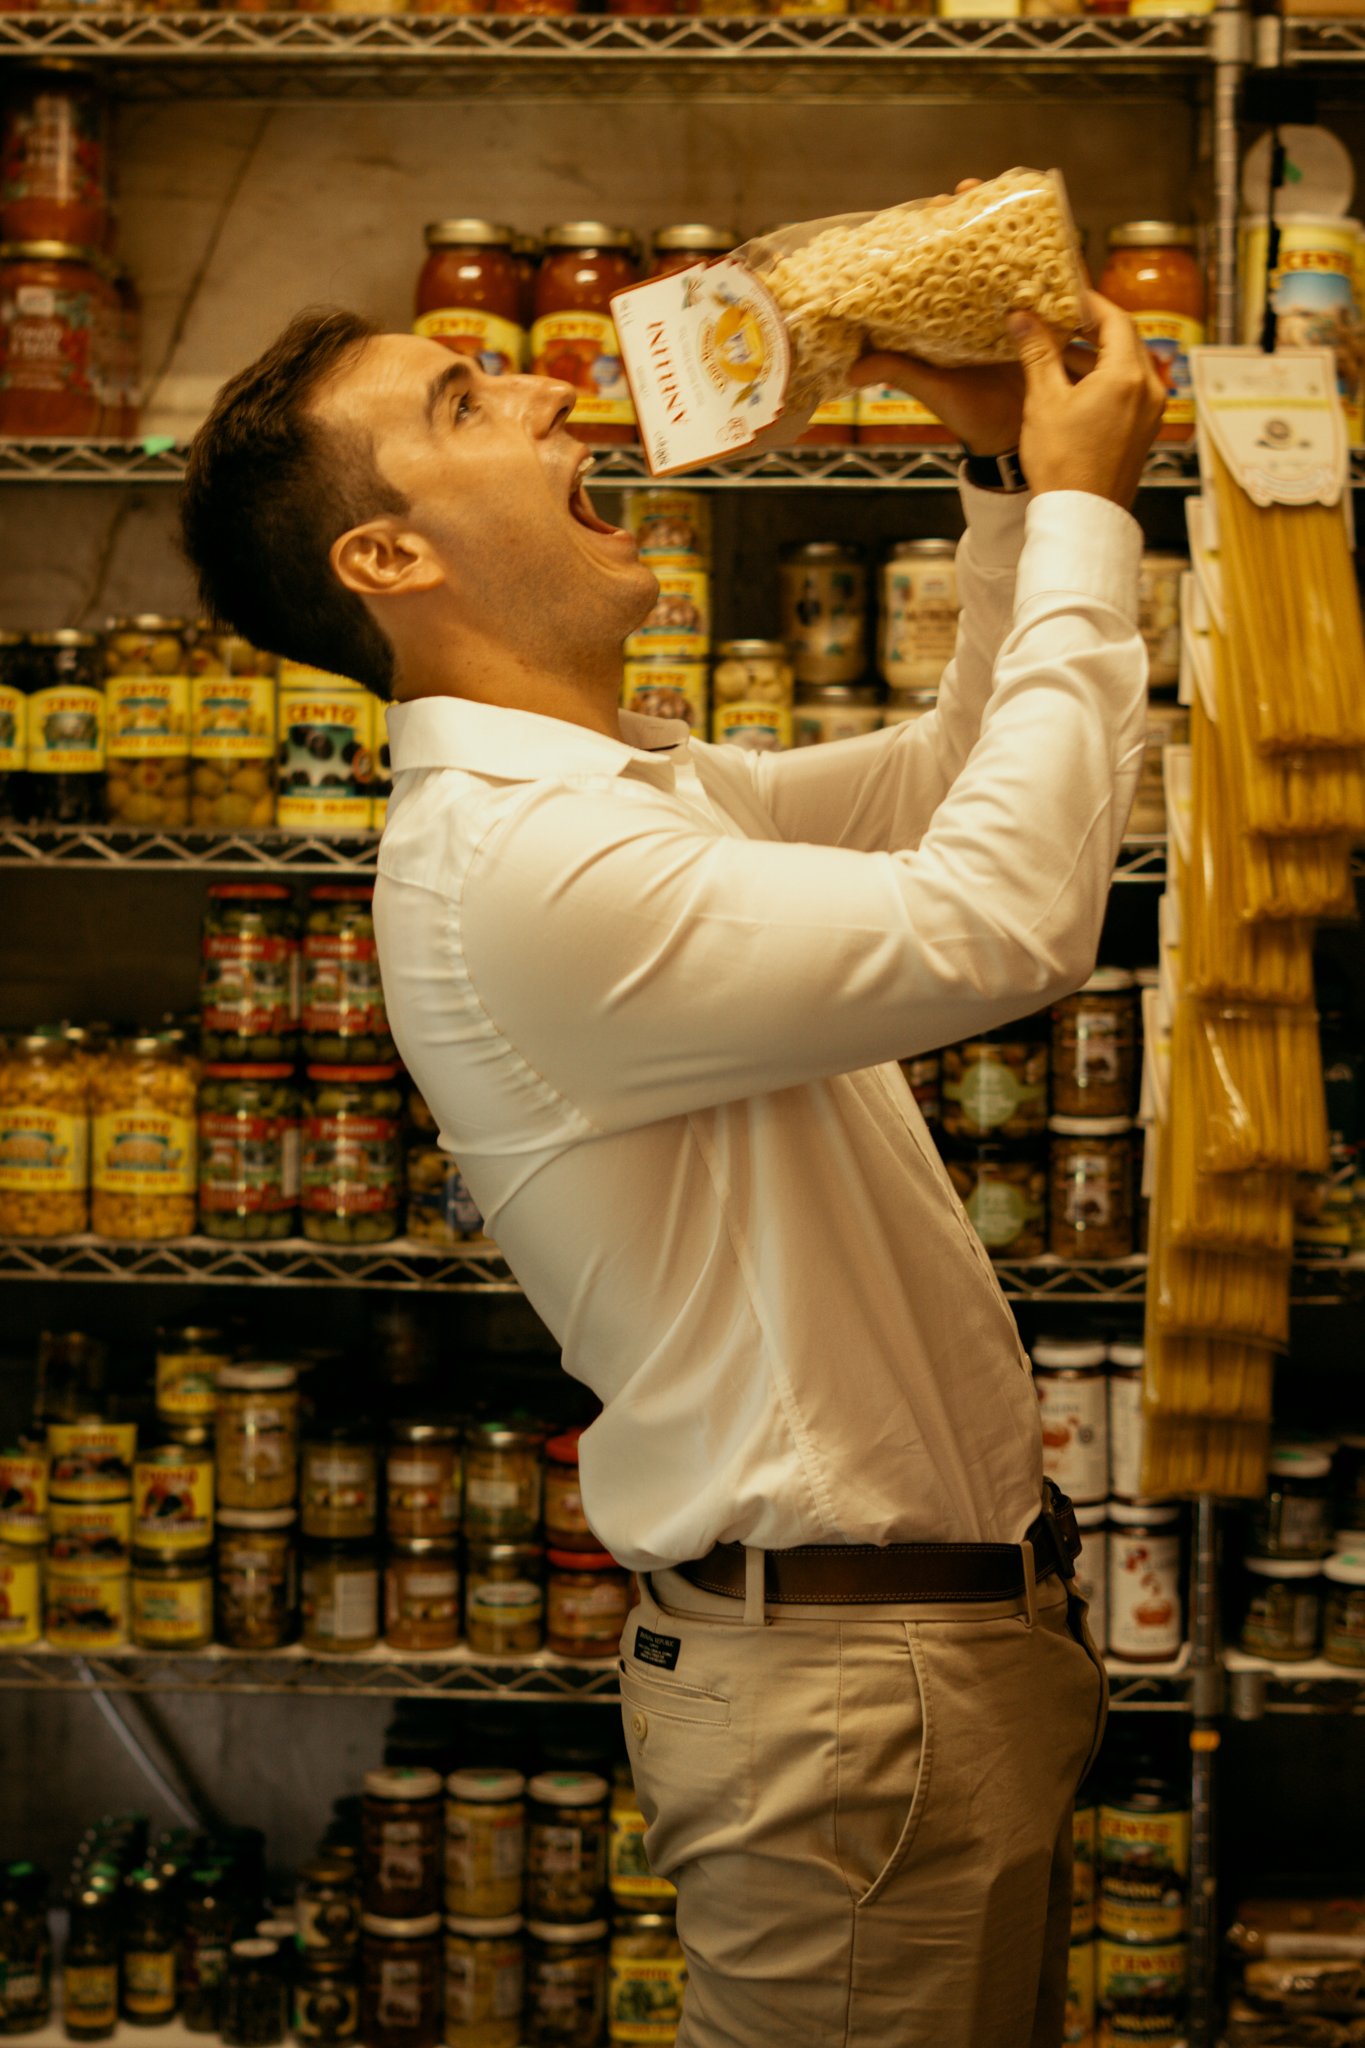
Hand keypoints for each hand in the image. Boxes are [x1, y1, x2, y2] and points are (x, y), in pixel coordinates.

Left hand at [847, 178, 1028, 455]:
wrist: (1009, 439)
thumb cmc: (967, 415)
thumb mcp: (931, 389)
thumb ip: (898, 370)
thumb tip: (852, 369)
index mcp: (950, 315)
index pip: (940, 264)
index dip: (935, 232)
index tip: (932, 206)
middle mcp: (980, 306)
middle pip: (978, 250)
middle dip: (974, 215)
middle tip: (966, 190)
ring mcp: (1014, 309)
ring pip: (1015, 258)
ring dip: (1014, 227)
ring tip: (1007, 194)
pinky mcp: (1046, 320)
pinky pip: (1051, 284)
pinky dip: (1054, 259)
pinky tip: (1056, 231)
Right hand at [1008, 291, 1165, 507]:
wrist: (1082, 517)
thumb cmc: (1064, 465)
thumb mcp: (1043, 401)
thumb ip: (1037, 353)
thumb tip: (1023, 319)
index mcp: (1126, 376)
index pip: (1115, 319)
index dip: (1089, 302)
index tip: (1066, 295)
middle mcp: (1148, 389)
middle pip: (1124, 340)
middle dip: (1092, 327)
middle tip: (1061, 320)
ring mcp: (1150, 412)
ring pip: (1127, 366)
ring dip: (1096, 355)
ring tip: (1060, 355)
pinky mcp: (1144, 431)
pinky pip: (1129, 391)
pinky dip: (1105, 379)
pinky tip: (1077, 387)